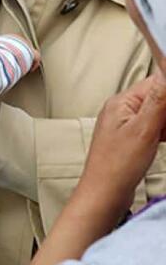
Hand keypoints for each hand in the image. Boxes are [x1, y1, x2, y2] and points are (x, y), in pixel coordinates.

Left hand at [75, 70, 165, 217]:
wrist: (104, 193)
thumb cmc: (116, 165)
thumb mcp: (143, 130)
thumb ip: (159, 101)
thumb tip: (165, 71)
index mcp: (122, 102)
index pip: (156, 81)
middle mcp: (123, 109)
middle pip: (160, 97)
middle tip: (163, 132)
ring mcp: (127, 124)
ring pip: (160, 114)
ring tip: (161, 138)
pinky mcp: (133, 138)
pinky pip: (156, 128)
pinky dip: (165, 132)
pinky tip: (164, 140)